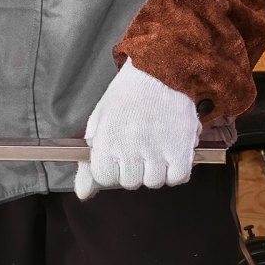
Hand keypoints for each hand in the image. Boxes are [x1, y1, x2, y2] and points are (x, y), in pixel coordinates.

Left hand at [74, 57, 200, 199]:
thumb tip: (82, 194)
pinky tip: (170, 147)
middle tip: (138, 141)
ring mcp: (157, 152)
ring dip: (156, 167)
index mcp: (106, 141)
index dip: (110, 166)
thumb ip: (89, 161)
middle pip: (130, 182)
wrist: (160, 70)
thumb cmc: (127, 95)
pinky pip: (177, 178)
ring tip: (155, 140)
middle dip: (133, 166)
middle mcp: (130, 151)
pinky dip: (176, 168)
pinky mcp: (181, 151)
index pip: (104, 178)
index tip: (116, 152)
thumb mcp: (100, 120)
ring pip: (154, 181)